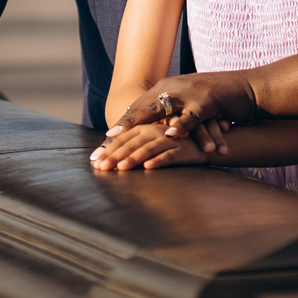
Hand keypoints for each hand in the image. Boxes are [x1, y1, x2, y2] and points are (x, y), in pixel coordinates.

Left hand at [90, 122, 205, 171]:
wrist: (203, 140)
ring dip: (133, 158)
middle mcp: (154, 131)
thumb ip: (135, 147)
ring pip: (147, 148)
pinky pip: (169, 154)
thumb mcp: (154, 141)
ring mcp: (168, 139)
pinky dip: (158, 160)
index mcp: (145, 128)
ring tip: (120, 168)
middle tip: (101, 168)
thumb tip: (112, 161)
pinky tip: (148, 167)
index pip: (122, 139)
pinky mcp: (182, 148)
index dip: (108, 150)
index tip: (94, 162)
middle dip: (115, 156)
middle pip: (131, 144)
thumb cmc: (175, 143)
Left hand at [109, 69, 258, 153]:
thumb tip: (158, 130)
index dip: (122, 124)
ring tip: (126, 142)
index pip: (140, 107)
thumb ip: (173, 114)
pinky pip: (191, 115)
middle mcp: (175, 87)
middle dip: (123, 128)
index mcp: (169, 88)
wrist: (249, 89)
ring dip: (142, 128)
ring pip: (161, 111)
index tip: (105, 140)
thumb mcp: (191, 106)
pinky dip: (180, 125)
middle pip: (143, 109)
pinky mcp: (208, 101)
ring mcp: (190, 93)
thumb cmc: (220, 102)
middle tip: (106, 144)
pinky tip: (169, 134)